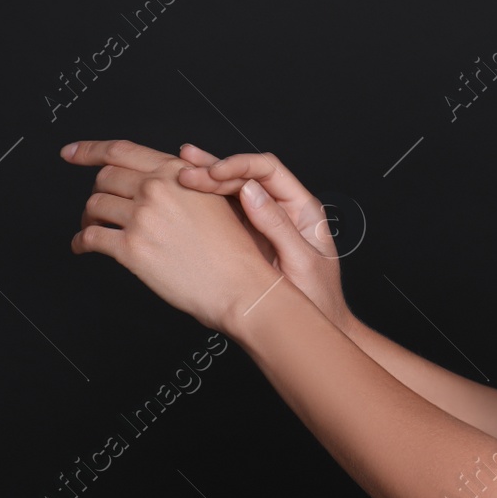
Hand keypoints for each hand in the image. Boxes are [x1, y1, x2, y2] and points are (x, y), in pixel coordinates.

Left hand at [63, 138, 284, 332]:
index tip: (70, 153)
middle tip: (98, 208)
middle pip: (104, 178)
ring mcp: (142, 218)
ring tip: (94, 229)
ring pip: (94, 206)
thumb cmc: (231, 247)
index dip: (89, 150)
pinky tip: (83, 247)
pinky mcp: (131, 250)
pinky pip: (90, 238)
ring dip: (89, 218)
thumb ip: (180, 178)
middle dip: (98, 192)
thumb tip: (148, 172)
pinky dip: (80, 242)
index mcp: (176, 171)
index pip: (121, 151)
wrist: (240, 285)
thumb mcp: (212, 197)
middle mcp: (156, 189)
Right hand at [174, 145, 355, 333]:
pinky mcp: (246, 238)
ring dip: (206, 181)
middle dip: (215, 170)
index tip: (214, 173)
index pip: (269, 170)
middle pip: (246, 176)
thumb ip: (277, 225)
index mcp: (302, 208)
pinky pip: (224, 213)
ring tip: (178, 168)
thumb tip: (249, 189)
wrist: (311, 331)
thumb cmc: (318, 300)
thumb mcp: (301, 262)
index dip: (240, 165)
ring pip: (232, 192)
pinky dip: (204, 203)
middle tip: (184, 172)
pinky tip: (184, 197)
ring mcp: (262, 222)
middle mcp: (282, 208)